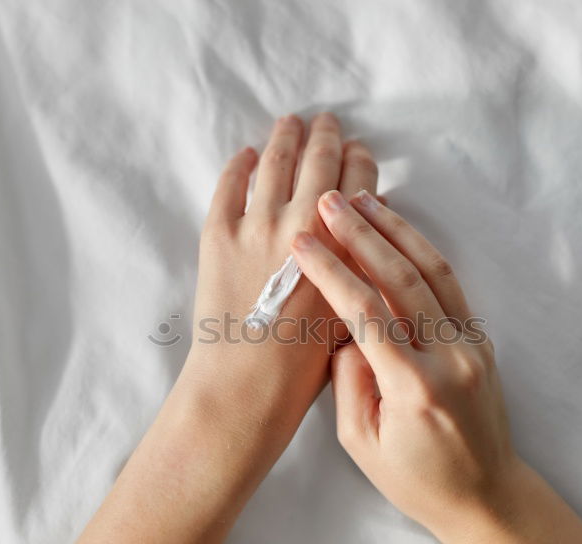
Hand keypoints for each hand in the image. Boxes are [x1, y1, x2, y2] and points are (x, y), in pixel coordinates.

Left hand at [180, 113, 375, 425]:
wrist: (247, 384)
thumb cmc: (307, 363)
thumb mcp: (353, 310)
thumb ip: (362, 266)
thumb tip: (364, 231)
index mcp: (343, 242)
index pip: (358, 179)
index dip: (359, 159)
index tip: (357, 148)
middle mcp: (302, 220)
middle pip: (318, 160)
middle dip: (326, 135)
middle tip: (327, 121)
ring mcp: (256, 223)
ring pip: (275, 163)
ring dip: (285, 137)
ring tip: (290, 123)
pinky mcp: (217, 234)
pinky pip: (229, 186)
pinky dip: (239, 165)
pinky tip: (247, 155)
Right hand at [291, 191, 581, 543]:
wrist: (487, 495)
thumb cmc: (417, 480)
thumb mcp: (363, 444)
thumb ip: (349, 383)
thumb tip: (345, 332)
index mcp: (415, 387)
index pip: (366, 312)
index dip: (331, 271)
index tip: (301, 244)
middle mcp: (450, 357)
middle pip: (402, 278)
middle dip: (362, 234)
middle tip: (329, 201)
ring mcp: (472, 345)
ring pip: (433, 271)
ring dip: (396, 230)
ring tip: (362, 199)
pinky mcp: (480, 340)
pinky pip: (450, 285)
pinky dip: (422, 251)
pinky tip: (397, 229)